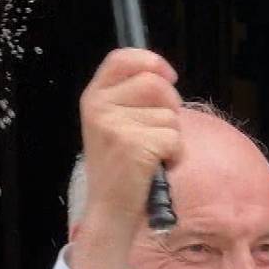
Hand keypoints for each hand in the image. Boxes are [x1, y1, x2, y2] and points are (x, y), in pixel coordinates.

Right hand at [70, 48, 182, 268]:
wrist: (110, 210)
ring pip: (169, 114)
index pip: (121, 58)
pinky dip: (175, 154)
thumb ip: (129, 97)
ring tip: (151, 154)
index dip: (150, 61)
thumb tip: (164, 76)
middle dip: (171, 104)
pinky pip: (174, 137)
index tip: (169, 76)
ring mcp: (115, 126)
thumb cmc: (118, 167)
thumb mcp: (112, 123)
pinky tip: (156, 166)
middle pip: (154, 83)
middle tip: (162, 128)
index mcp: (93, 97)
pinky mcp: (135, 145)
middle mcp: (99, 107)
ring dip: (171, 135)